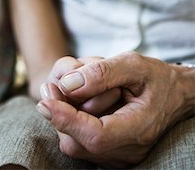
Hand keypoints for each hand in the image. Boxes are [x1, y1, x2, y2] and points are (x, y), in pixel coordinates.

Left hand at [37, 52, 191, 167]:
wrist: (176, 95)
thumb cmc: (156, 78)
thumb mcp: (134, 64)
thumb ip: (102, 72)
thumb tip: (67, 84)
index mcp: (139, 129)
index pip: (95, 135)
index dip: (66, 119)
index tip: (45, 100)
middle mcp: (128, 150)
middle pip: (79, 143)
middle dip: (59, 115)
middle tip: (51, 87)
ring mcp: (120, 156)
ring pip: (76, 146)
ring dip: (63, 118)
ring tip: (66, 91)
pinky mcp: (112, 153)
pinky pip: (82, 144)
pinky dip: (72, 124)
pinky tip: (76, 103)